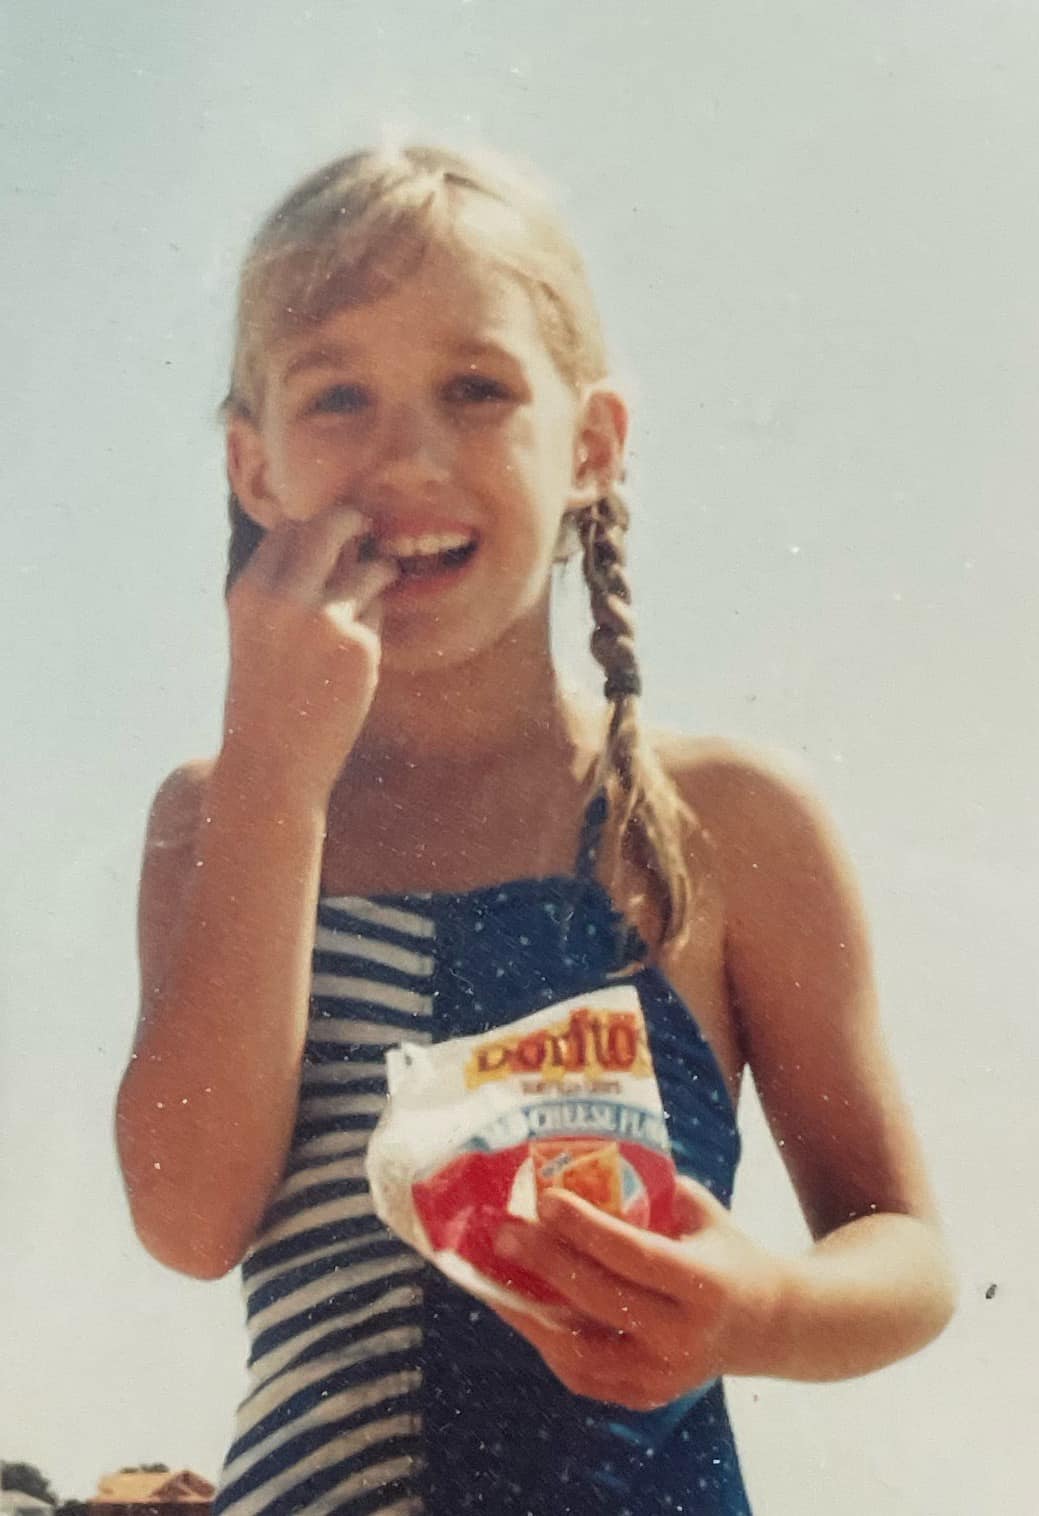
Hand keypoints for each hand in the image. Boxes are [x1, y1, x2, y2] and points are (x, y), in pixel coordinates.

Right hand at [223, 506, 396, 804]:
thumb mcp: (257, 630)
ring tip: (375, 585)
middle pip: (330, 527)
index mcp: (251, 591)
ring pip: (367, 570)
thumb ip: (286, 585)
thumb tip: (334, 536)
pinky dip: (372, 627)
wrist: (272, 761)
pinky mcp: (360, 647)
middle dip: (353, 519)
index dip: (315, 521)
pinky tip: (352, 659)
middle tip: (367, 523)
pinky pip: (378, 614)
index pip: (290, 528)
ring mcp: (325, 621)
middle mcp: (285, 598)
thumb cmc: (266, 694)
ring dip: (377, 572)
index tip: (333, 524)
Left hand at [489, 1178, 786, 1410]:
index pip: (633, 1255)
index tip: (544, 1200)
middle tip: (506, 1233)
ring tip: (495, 1282)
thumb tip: (578, 1163)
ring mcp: (664, 1377)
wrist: (766, 1324)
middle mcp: (684, 1338)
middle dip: (546, 1263)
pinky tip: (524, 1313)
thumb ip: (648, 1191)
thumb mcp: (700, 1212)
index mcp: (704, 1284)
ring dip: (531, 1315)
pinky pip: (584, 1377)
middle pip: (599, 1299)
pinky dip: (549, 1346)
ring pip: (581, 1352)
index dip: (585, 1228)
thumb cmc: (723, 1252)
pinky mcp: (647, 1397)